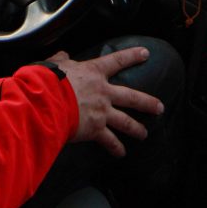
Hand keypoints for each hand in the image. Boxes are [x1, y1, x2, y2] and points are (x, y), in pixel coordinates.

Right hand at [49, 47, 164, 156]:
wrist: (47, 100)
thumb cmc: (48, 80)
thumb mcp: (54, 64)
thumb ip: (61, 60)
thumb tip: (63, 55)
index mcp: (93, 73)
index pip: (117, 60)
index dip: (132, 56)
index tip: (146, 54)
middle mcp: (103, 92)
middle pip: (131, 96)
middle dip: (147, 102)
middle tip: (159, 107)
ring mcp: (102, 112)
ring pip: (125, 121)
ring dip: (137, 129)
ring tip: (144, 134)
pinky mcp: (96, 129)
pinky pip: (109, 140)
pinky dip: (116, 148)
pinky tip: (121, 153)